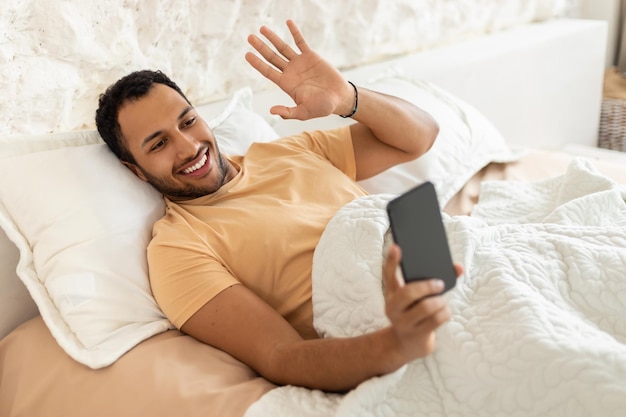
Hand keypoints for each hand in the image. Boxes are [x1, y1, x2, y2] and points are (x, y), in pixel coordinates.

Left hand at [245, 20, 353, 119]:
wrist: (339, 98)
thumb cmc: (322, 108)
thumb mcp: (304, 113)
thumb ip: (288, 112)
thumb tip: (272, 111)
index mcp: (286, 84)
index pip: (268, 72)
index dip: (257, 63)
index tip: (247, 54)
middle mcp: (290, 72)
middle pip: (271, 57)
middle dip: (261, 47)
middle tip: (250, 37)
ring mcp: (300, 63)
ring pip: (283, 48)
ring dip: (273, 38)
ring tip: (262, 28)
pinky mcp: (311, 56)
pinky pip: (300, 42)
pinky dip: (294, 32)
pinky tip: (288, 22)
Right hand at [383, 244, 462, 361]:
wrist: (407, 343)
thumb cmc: (416, 312)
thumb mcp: (417, 297)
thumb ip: (432, 279)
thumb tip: (459, 268)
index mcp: (392, 293)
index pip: (389, 274)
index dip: (392, 260)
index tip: (397, 247)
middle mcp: (393, 307)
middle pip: (408, 293)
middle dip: (427, 286)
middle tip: (439, 284)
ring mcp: (402, 322)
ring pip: (425, 307)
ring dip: (440, 303)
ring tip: (442, 302)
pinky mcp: (416, 334)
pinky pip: (436, 320)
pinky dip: (445, 314)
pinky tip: (445, 312)